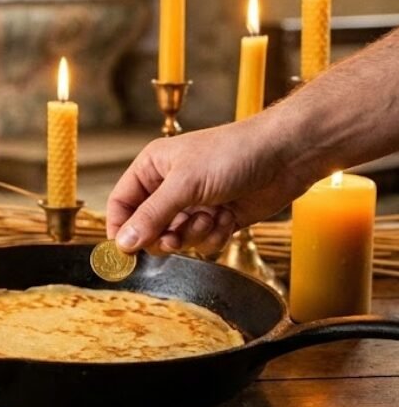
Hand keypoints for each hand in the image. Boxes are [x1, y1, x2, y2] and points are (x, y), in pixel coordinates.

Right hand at [106, 120, 310, 254]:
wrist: (285, 155)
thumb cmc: (232, 154)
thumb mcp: (184, 185)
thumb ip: (151, 216)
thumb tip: (123, 243)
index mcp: (152, 168)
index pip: (121, 203)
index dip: (120, 228)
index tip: (124, 251)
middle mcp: (169, 187)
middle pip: (148, 228)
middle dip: (165, 235)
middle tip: (176, 238)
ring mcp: (194, 204)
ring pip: (177, 238)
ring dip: (195, 234)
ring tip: (212, 215)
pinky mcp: (217, 218)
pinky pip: (203, 242)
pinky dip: (215, 235)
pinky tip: (229, 216)